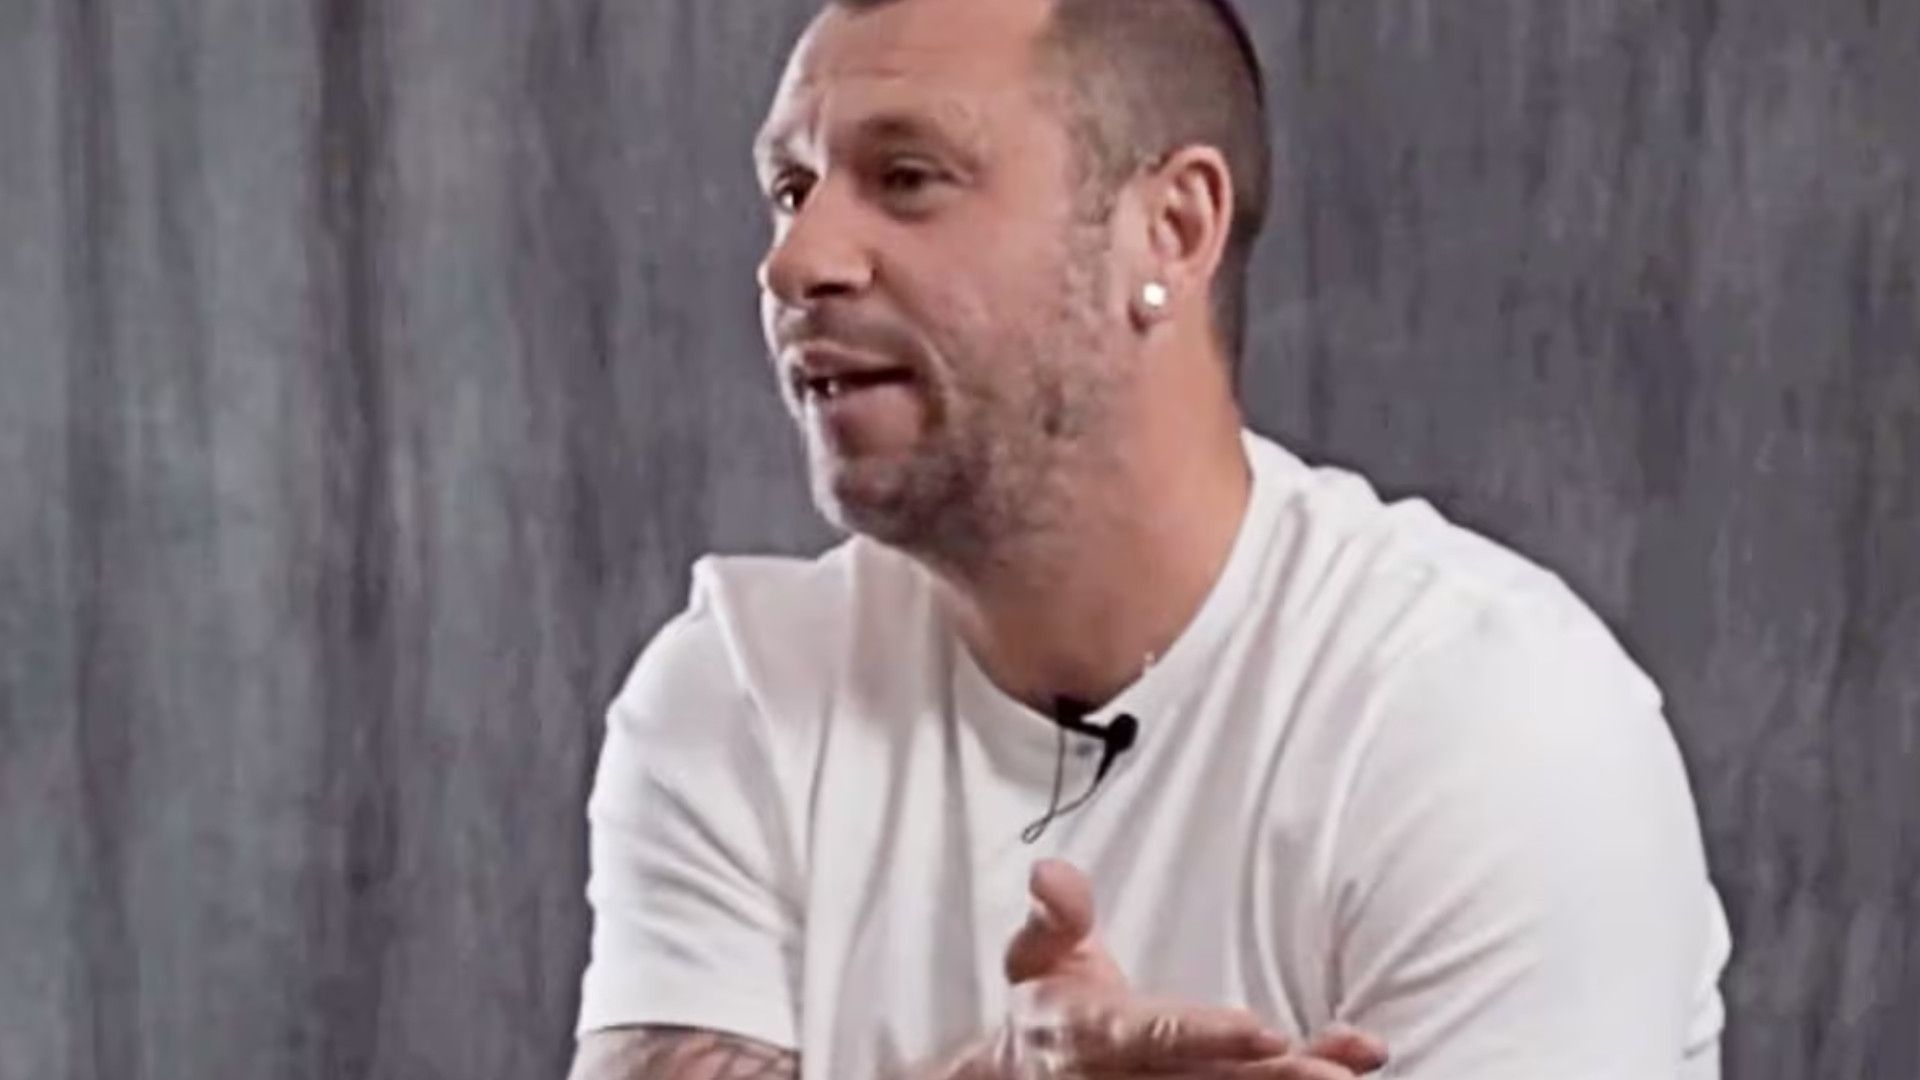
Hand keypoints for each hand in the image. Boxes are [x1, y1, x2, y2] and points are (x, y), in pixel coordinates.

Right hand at [987, 859, 1389, 1078]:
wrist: (1025, 1077)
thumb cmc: (1048, 1008)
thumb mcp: (1035, 955)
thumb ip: (1055, 916)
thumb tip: (1050, 873)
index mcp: (1103, 1034)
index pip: (1163, 1037)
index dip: (1213, 1037)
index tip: (1269, 1033)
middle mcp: (1139, 1076)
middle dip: (1279, 1077)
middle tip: (1340, 1069)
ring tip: (1356, 1068)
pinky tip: (1347, 1072)